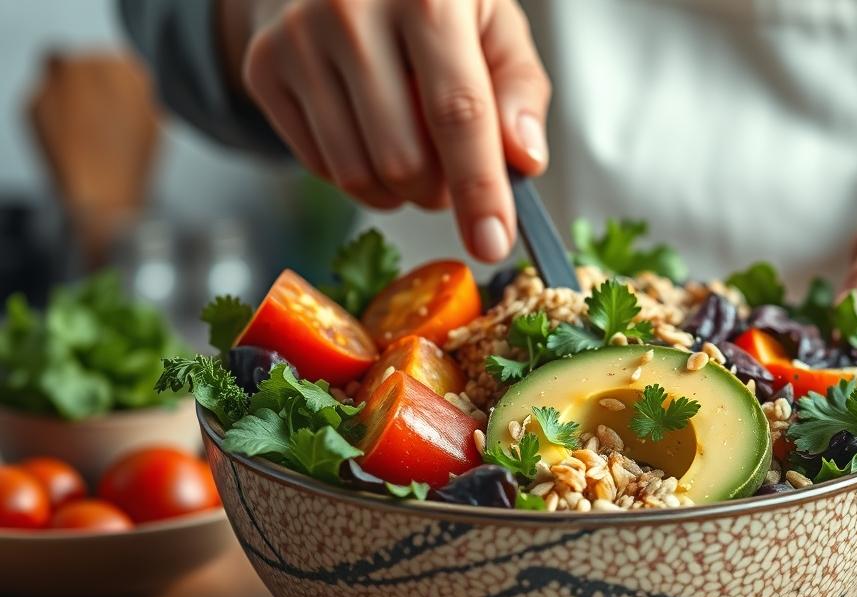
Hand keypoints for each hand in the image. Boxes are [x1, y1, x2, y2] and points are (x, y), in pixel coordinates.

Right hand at [228, 0, 550, 260]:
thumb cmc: (431, 1)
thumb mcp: (495, 25)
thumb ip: (520, 90)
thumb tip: (524, 161)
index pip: (457, 113)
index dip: (478, 189)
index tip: (493, 244)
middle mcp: (352, 11)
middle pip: (403, 159)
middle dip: (439, 191)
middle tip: (452, 171)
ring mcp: (298, 39)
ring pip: (357, 174)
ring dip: (399, 192)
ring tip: (415, 152)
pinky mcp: (263, 67)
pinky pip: (320, 167)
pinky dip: (358, 175)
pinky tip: (371, 135)